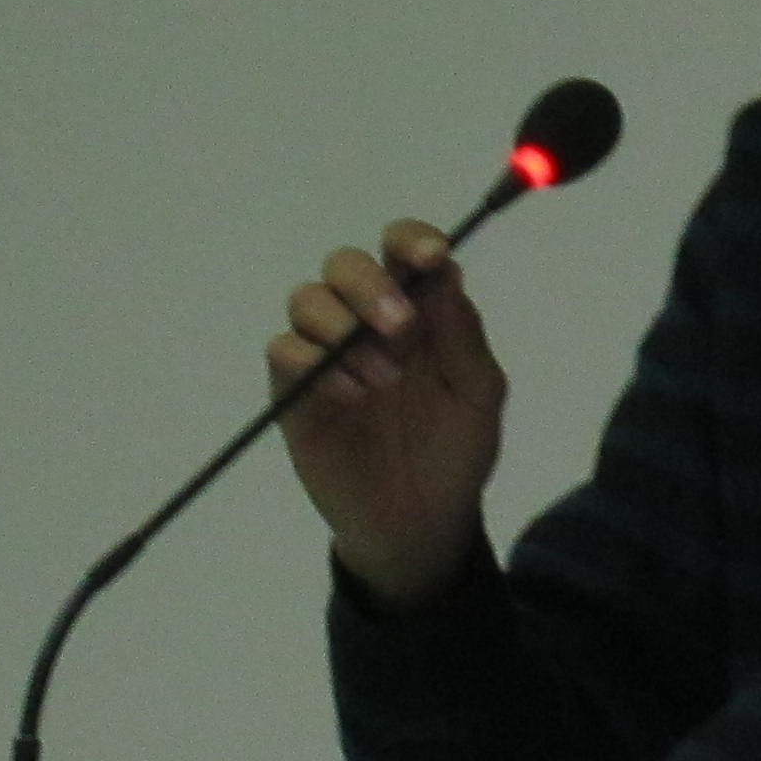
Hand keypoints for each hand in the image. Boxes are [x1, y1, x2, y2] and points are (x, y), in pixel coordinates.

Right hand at [274, 218, 504, 602]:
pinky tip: (352, 398)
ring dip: (344, 327)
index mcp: (418, 310)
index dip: (411, 239)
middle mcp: (366, 320)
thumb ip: (462, 333)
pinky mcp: (293, 391)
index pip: (402, 250)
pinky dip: (314, 363)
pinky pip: (283, 350)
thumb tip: (445, 273)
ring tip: (382, 380)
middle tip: (401, 328)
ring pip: (308, 298)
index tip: (430, 256)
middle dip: (371, 285)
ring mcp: (327, 353)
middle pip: (345, 264)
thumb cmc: (455, 451)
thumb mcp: (477, 393)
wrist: (420, 522)